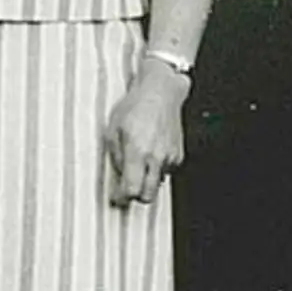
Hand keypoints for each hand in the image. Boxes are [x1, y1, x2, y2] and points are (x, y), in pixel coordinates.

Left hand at [101, 59, 190, 207]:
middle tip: (127, 187)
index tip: (116, 198)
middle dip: (136, 196)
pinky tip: (151, 152)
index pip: (131, 190)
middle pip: (148, 196)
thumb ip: (115, 157)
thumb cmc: (136, 106)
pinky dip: (157, 168)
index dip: (122, 198)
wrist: (161, 92)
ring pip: (157, 183)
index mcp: (138, 151)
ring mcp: (170, 157)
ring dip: (147, 179)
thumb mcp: (113, 129)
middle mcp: (156, 157)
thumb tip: (118, 176)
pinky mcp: (178, 155)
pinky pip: (165, 171)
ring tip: (139, 161)